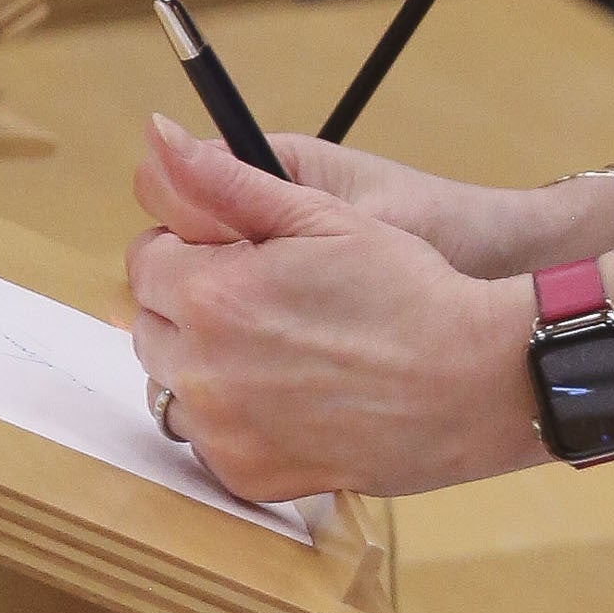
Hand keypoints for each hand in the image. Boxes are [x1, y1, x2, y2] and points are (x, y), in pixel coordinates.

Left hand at [128, 115, 535, 498]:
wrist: (468, 380)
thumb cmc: (405, 288)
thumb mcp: (321, 214)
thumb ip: (226, 179)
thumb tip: (158, 137)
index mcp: (212, 295)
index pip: (145, 261)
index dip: (191, 248)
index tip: (239, 252)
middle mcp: (201, 370)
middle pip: (151, 324)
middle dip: (192, 303)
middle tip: (265, 297)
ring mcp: (220, 432)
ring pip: (172, 386)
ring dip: (203, 362)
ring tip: (277, 346)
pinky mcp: (245, 475)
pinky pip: (207, 439)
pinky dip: (233, 417)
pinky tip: (290, 394)